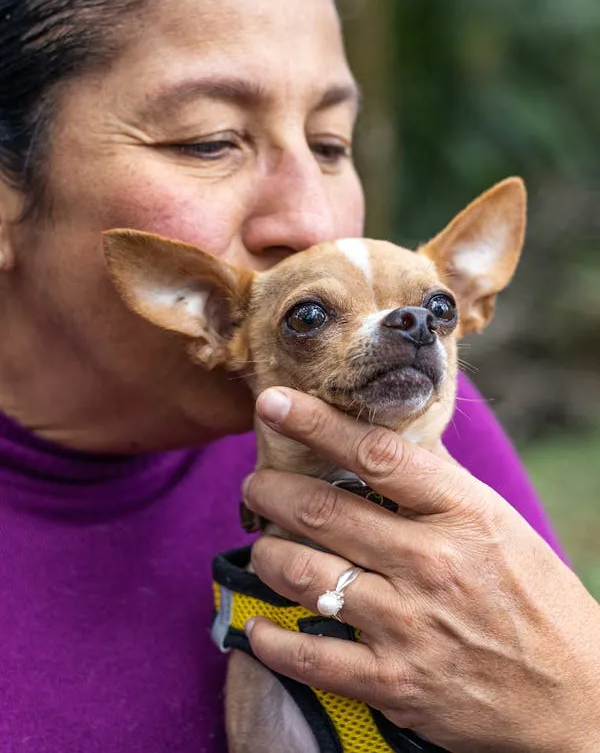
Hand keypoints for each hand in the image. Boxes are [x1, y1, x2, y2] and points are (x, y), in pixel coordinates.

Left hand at [242, 387, 599, 752]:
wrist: (575, 694)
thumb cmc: (533, 596)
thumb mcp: (496, 522)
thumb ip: (437, 483)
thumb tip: (383, 439)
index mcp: (461, 512)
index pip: (375, 454)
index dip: (316, 422)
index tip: (274, 402)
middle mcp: (431, 563)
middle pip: (324, 511)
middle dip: (272, 490)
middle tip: (256, 483)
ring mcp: (410, 624)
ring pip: (306, 574)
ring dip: (269, 553)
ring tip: (265, 544)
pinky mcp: (396, 682)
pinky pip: (312, 655)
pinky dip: (273, 639)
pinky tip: (258, 625)